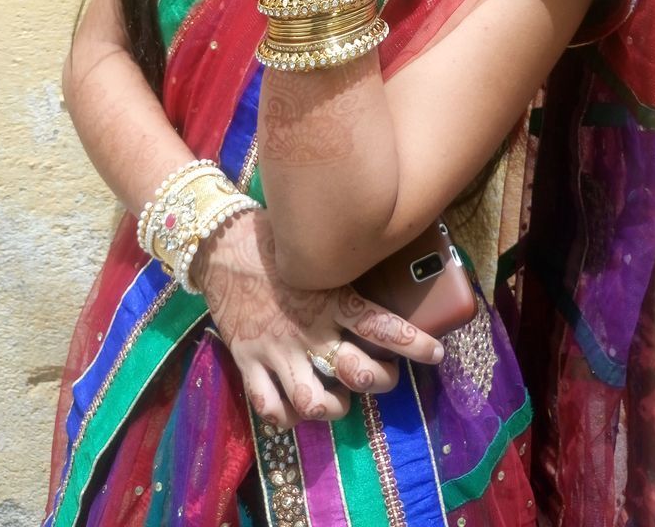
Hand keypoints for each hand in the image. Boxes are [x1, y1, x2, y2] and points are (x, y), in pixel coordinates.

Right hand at [191, 208, 443, 429]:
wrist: (218, 244)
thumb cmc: (273, 238)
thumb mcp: (314, 247)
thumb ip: (341, 265)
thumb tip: (376, 256)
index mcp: (330, 297)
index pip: (380, 325)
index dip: (412, 343)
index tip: (436, 353)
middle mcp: (308, 329)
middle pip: (357, 373)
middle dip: (381, 382)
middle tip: (386, 377)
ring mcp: (277, 349)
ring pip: (314, 401)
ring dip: (335, 408)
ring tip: (341, 402)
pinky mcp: (248, 361)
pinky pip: (270, 407)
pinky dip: (286, 416)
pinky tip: (295, 408)